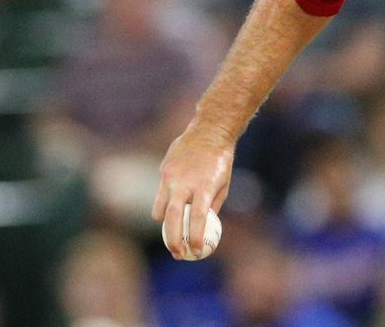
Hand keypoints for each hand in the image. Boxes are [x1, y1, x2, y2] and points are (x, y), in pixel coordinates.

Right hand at [151, 123, 235, 259]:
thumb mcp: (223, 184)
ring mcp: (171, 176)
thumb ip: (211, 206)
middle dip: (173, 239)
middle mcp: (185, 182)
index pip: (197, 218)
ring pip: (161, 209)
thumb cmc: (220, 161)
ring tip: (173, 234)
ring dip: (165, 225)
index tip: (195, 252)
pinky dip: (165, 205)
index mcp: (205, 186)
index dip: (194, 237)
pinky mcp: (163, 171)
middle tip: (177, 253)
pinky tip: (172, 207)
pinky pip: (160, 194)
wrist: (209, 131)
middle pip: (173, 217)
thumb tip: (203, 228)